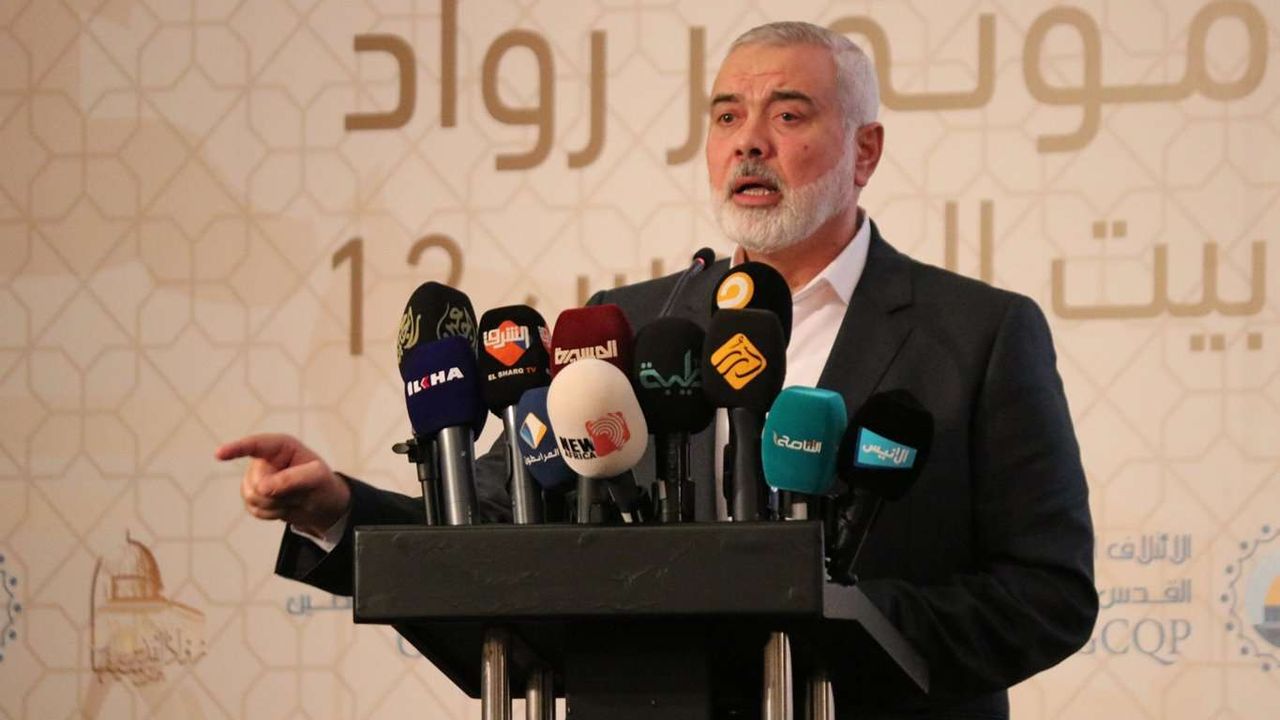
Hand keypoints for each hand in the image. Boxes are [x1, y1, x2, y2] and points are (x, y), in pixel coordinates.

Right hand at [215, 433, 351, 536]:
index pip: (255, 445)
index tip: (219, 454)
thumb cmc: (322, 483)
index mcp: (280, 446)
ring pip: (252, 497)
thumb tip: (263, 487)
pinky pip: (254, 509)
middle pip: (257, 482)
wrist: (321, 504)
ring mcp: (255, 477)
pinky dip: (272, 514)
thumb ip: (292, 479)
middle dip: (278, 494)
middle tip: (300, 493)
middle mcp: (264, 459)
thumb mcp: (317, 478)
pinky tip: (284, 507)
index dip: (237, 449)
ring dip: (276, 504)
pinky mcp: (252, 496)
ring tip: (293, 498)